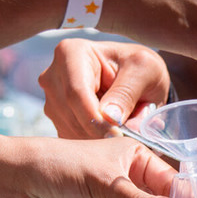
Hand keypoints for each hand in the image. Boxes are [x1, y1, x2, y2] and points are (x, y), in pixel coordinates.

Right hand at [38, 39, 170, 139]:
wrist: (139, 80)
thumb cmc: (141, 69)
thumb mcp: (145, 72)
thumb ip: (127, 92)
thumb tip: (109, 117)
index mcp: (71, 52)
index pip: (76, 93)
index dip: (95, 118)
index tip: (117, 135)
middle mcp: (53, 75)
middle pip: (70, 114)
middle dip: (98, 131)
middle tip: (126, 137)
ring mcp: (52, 99)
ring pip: (69, 130)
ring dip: (97, 139)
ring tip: (122, 130)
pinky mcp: (57, 120)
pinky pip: (70, 139)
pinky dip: (92, 145)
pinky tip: (110, 136)